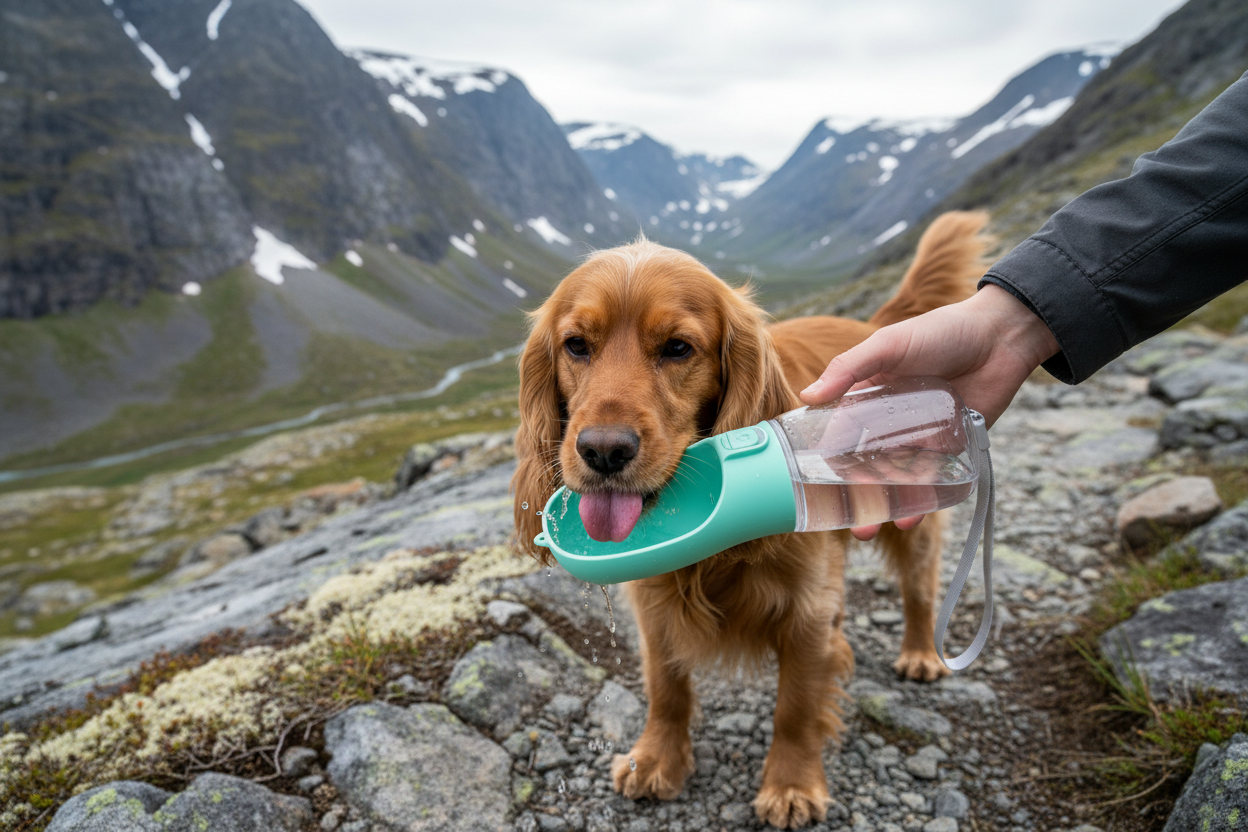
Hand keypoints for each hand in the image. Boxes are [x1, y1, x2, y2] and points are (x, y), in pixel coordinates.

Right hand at [801, 284, 1058, 538]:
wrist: (1001, 337)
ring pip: (895, 476)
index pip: (839, 431)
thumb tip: (808, 397)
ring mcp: (921, 436)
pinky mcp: (952, 448)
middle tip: (836, 516)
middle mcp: (891, 420)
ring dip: (880, 503)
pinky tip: (907, 518)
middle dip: (850, 491)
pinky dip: (921, 501)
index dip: (823, 456)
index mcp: (869, 396)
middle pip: (864, 461)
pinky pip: (933, 480)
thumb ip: (849, 369)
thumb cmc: (940, 332)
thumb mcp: (888, 346)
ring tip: (866, 528)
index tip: (806, 481)